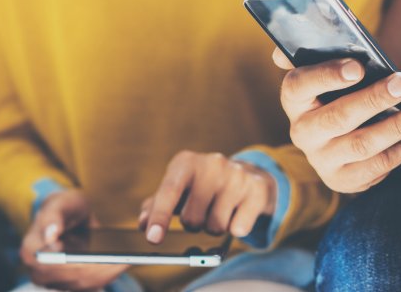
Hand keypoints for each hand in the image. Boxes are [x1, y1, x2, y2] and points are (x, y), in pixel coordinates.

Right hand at [20, 190, 127, 290]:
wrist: (68, 217)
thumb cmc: (64, 207)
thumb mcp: (61, 203)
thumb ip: (53, 216)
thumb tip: (50, 235)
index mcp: (31, 250)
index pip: (55, 265)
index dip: (78, 265)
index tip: (102, 260)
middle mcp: (38, 271)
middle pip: (72, 279)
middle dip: (99, 271)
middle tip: (124, 262)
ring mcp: (52, 282)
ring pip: (82, 286)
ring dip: (105, 276)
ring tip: (126, 263)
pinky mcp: (68, 285)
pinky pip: (88, 287)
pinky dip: (105, 278)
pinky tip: (121, 266)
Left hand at [141, 151, 275, 242]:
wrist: (246, 176)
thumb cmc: (202, 185)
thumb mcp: (178, 188)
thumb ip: (156, 205)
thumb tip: (143, 223)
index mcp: (186, 162)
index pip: (169, 191)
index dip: (160, 216)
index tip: (153, 238)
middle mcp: (212, 164)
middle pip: (192, 218)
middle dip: (193, 224)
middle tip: (200, 213)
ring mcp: (237, 176)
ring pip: (215, 226)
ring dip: (213, 227)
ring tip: (219, 211)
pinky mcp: (256, 190)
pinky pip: (239, 228)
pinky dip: (236, 229)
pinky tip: (237, 214)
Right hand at [273, 49, 400, 192]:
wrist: (335, 143)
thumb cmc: (337, 95)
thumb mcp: (326, 74)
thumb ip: (317, 54)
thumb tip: (310, 38)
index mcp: (294, 100)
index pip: (300, 85)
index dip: (327, 76)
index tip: (358, 67)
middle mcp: (303, 132)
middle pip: (338, 116)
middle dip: (374, 99)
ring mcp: (322, 159)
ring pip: (363, 144)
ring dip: (398, 126)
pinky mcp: (343, 179)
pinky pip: (379, 165)